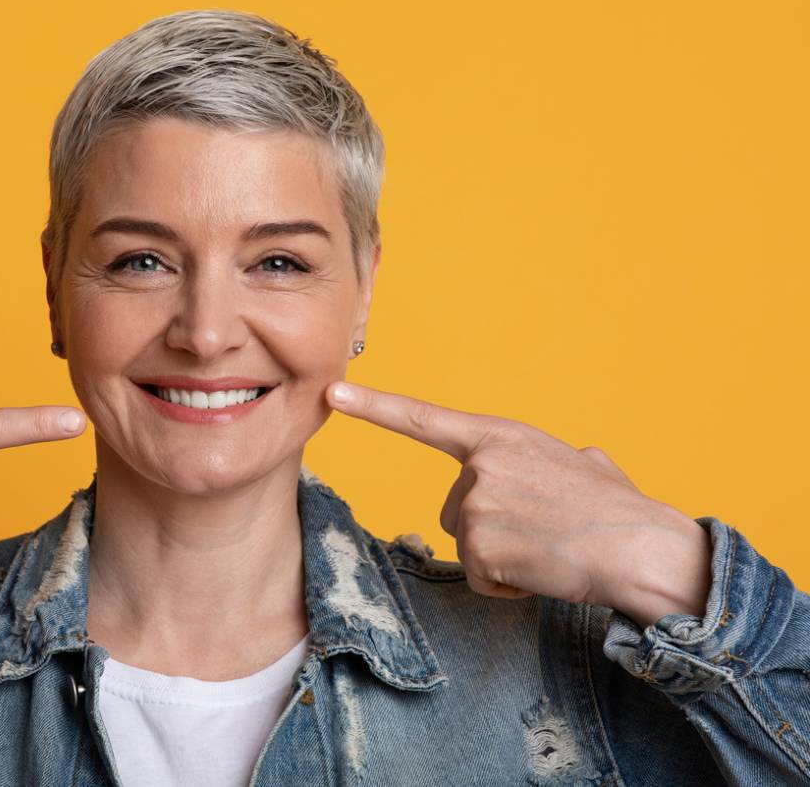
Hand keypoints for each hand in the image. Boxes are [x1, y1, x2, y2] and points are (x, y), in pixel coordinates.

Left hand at [325, 381, 711, 626]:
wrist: (643, 549)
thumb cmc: (622, 511)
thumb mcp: (587, 465)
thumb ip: (557, 462)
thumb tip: (580, 463)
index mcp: (501, 437)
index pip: (424, 419)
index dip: (374, 405)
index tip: (333, 391)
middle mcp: (480, 465)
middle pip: (452, 510)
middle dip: (488, 529)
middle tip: (542, 531)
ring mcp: (476, 504)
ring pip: (466, 545)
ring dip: (500, 558)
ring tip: (546, 549)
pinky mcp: (478, 545)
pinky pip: (478, 577)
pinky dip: (507, 585)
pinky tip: (542, 571)